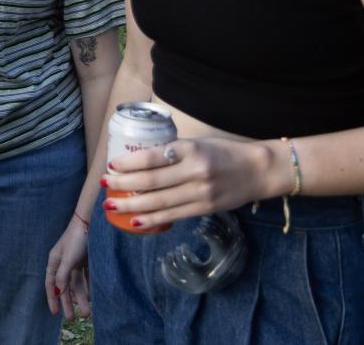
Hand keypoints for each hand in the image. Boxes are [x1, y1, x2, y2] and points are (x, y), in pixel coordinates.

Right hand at [45, 215, 90, 319]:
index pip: (51, 284)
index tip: (55, 314)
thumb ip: (62, 275)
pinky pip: (86, 278)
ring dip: (81, 298)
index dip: (53, 299)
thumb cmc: (76, 238)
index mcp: (54, 261)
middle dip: (69, 303)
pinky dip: (88, 288)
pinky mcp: (86, 259)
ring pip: (77, 284)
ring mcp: (75, 260)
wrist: (91, 222)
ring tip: (88, 313)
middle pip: (65, 286)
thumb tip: (59, 291)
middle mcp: (63, 262)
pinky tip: (91, 297)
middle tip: (73, 319)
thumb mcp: (67, 258)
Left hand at [102, 137, 277, 228]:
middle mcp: (195, 171)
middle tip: (104, 184)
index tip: (111, 165)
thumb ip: (173, 151)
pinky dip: (152, 219)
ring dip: (131, 204)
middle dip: (123, 184)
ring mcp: (201, 193)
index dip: (129, 163)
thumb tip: (138, 160)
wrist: (259, 170)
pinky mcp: (205, 208)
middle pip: (151, 181)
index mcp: (191, 149)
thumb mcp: (198, 143)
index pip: (153, 157)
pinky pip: (173, 216)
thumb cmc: (223, 152)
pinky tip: (135, 220)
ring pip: (159, 201)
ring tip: (111, 204)